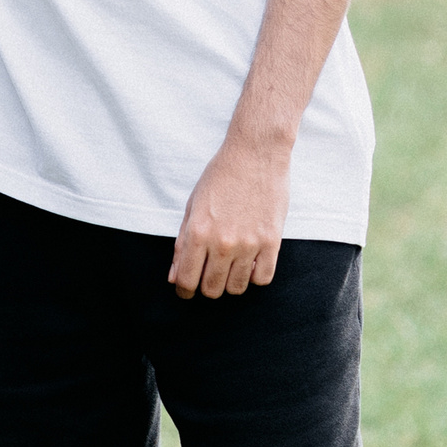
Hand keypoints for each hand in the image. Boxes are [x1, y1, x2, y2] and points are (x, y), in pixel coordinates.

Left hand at [169, 135, 292, 298]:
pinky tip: (249, 263)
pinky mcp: (272, 242)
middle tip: (207, 278)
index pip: (186, 279)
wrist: (255, 155)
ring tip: (228, 268)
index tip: (185, 291)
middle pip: (211, 289)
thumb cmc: (219, 177)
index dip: (183, 290)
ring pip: (237, 288)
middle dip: (205, 288)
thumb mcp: (192, 206)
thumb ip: (181, 243)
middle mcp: (222, 242)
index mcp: (198, 232)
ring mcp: (249, 244)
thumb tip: (174, 276)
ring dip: (229, 283)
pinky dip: (254, 276)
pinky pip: (263, 278)